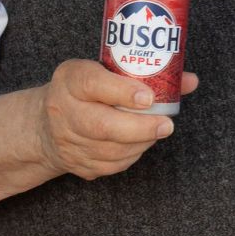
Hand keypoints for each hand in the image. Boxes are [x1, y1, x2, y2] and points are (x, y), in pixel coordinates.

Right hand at [36, 59, 199, 180]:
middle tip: (166, 125)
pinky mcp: (75, 163)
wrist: (45, 124)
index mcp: (70, 79)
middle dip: (140, 127)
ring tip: (157, 131)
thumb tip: (190, 81)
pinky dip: (131, 156)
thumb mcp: (104, 70)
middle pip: (101, 125)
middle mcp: (62, 110)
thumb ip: (145, 74)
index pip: (92, 84)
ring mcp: (67, 141)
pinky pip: (109, 165)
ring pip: (109, 149)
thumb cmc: (86, 91)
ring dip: (140, 143)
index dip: (122, 92)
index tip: (149, 97)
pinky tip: (141, 144)